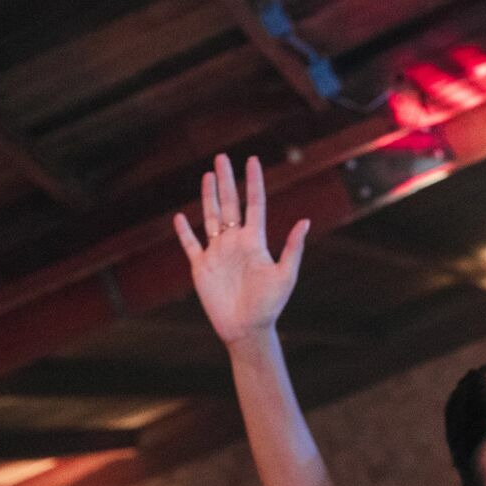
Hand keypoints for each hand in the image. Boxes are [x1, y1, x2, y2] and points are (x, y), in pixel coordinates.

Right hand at [173, 154, 310, 346]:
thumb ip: (292, 248)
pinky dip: (184, 232)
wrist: (247, 328)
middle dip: (225, 180)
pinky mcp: (201, 267)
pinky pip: (191, 245)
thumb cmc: (270, 305)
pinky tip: (180, 217)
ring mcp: (217, 253)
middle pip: (229, 204)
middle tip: (221, 157)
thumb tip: (305, 221)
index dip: (252, 182)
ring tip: (207, 176)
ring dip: (208, 197)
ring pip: (210, 217)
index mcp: (254, 241)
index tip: (252, 160)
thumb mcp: (285, 275)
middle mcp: (235, 242)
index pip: (253, 204)